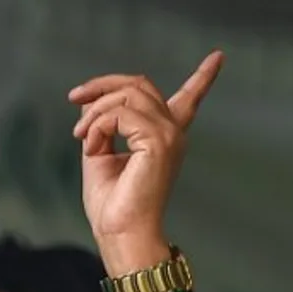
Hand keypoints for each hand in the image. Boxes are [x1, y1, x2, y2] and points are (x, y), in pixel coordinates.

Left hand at [69, 51, 222, 274]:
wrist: (119, 233)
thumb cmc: (111, 205)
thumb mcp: (100, 156)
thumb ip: (100, 127)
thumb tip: (88, 103)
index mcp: (164, 137)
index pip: (188, 99)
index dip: (203, 77)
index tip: (218, 57)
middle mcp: (172, 132)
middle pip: (139, 85)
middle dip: (104, 85)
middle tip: (74, 97)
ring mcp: (169, 135)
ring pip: (128, 95)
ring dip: (95, 111)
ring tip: (80, 137)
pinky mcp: (158, 141)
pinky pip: (120, 114)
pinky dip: (97, 126)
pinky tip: (90, 147)